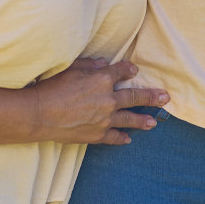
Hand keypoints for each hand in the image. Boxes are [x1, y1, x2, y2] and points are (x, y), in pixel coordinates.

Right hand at [30, 58, 169, 145]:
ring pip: (130, 119)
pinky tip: (128, 139)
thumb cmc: (51, 86)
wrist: (39, 114)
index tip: (134, 70)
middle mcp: (108, 99)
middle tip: (165, 98)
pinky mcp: (97, 135)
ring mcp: (104, 119)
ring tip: (154, 122)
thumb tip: (103, 64)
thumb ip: (90, 65)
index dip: (128, 70)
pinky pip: (114, 137)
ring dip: (143, 120)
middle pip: (135, 96)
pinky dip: (122, 138)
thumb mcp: (71, 68)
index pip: (121, 72)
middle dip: (152, 97)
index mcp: (102, 79)